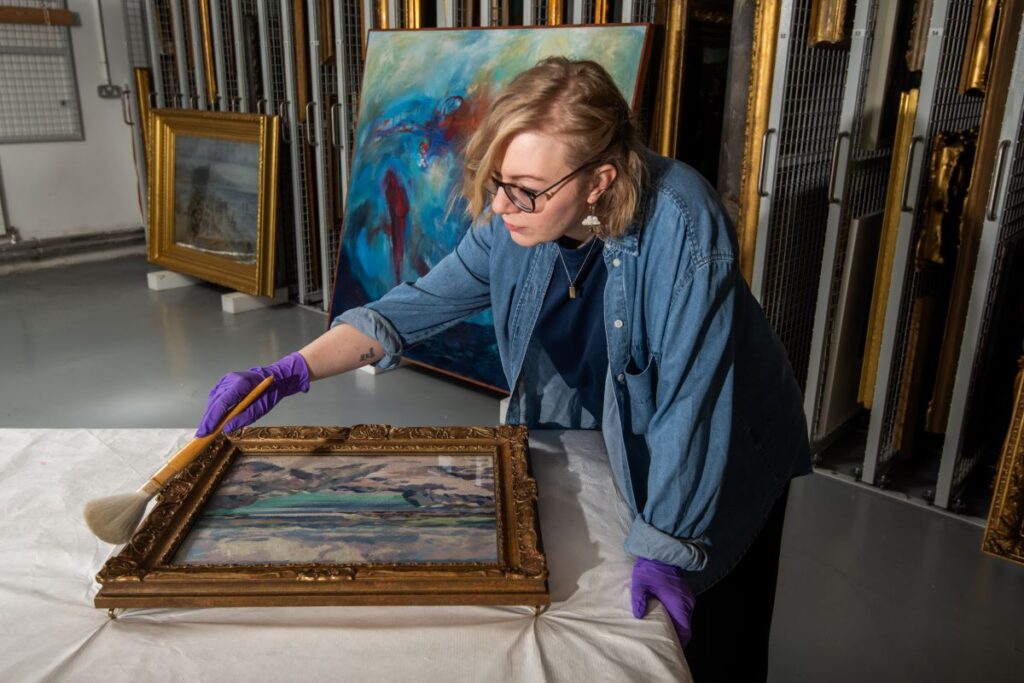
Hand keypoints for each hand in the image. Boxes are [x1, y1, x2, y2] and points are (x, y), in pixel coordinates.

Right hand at [196, 352, 310, 435]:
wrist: (276, 377)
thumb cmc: (270, 393)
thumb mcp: (261, 408)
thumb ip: (243, 418)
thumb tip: (226, 429)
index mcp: (240, 384)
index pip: (221, 403)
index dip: (212, 419)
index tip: (205, 431)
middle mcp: (230, 380)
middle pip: (214, 402)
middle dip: (207, 419)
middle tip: (201, 435)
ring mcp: (226, 379)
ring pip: (213, 399)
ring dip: (209, 414)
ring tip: (206, 429)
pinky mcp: (225, 382)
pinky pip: (216, 396)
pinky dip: (214, 408)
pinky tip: (213, 419)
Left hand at [631, 557, 695, 647]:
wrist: (661, 551)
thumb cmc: (650, 568)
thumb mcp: (640, 584)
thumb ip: (639, 601)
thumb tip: (639, 617)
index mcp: (678, 603)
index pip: (685, 630)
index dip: (680, 642)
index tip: (671, 649)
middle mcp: (687, 603)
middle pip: (686, 626)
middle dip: (677, 636)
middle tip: (663, 643)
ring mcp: (687, 597)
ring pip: (685, 618)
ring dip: (677, 626)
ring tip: (663, 633)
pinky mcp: (685, 592)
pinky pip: (683, 610)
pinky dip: (677, 617)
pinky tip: (665, 619)